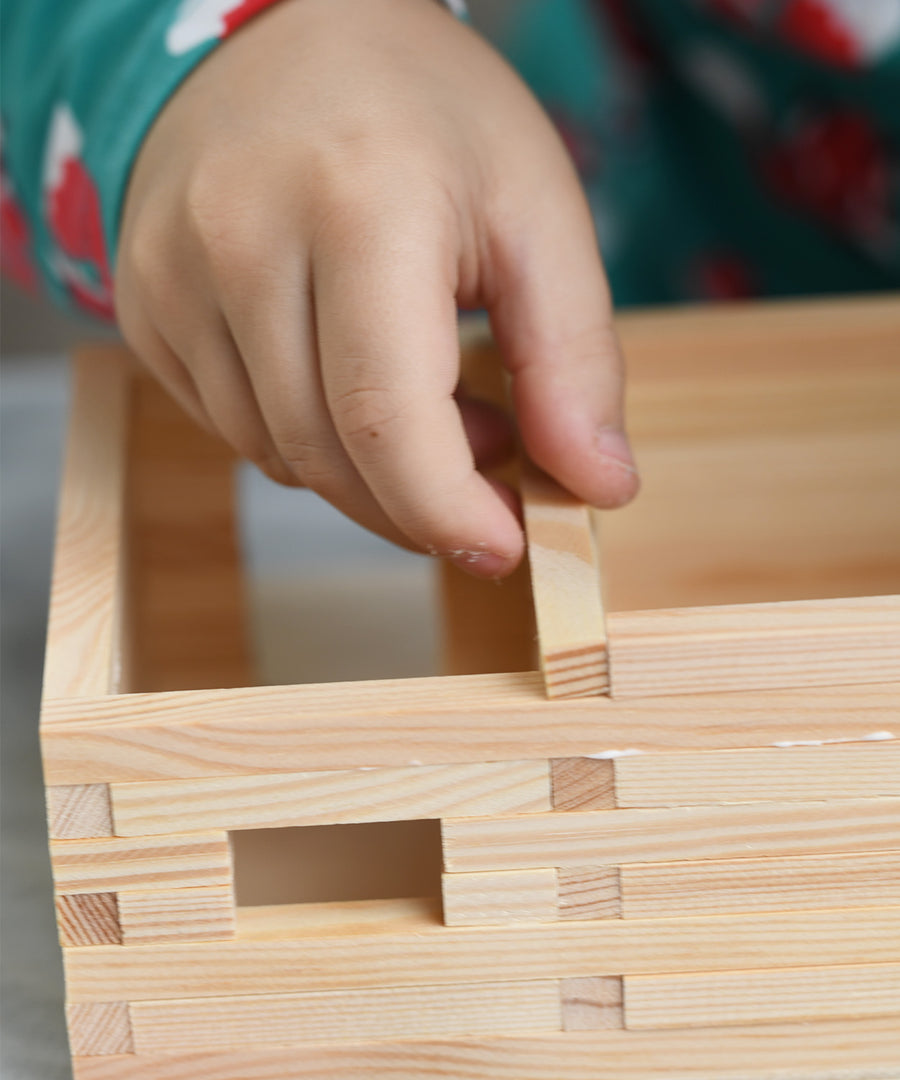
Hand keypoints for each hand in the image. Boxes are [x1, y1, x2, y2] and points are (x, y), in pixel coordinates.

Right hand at [116, 0, 637, 577]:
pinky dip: (305, 437)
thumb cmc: (429, 116)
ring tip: (425, 396)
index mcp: (358, 204)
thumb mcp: (537, 211)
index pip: (386, 418)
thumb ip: (575, 357)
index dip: (447, 510)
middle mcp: (239, 239)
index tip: (504, 544)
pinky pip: (232, 428)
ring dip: (365, 468)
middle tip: (487, 454)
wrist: (292, 34)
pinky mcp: (141, 304)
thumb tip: (597, 487)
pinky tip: (344, 377)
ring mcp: (172, 275)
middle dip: (418, 499)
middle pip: (327, 456)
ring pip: (277, 456)